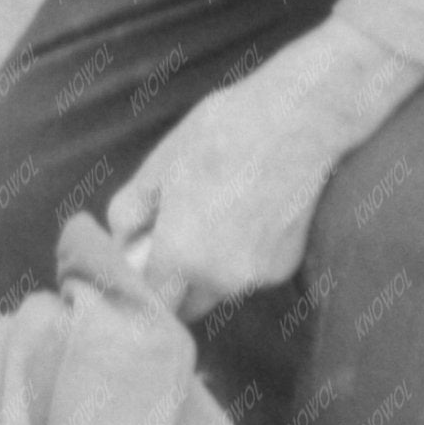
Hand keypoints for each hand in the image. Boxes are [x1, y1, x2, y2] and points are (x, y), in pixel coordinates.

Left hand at [105, 25, 423, 320]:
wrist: (300, 121)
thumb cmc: (223, 132)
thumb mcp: (161, 163)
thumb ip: (130, 210)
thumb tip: (123, 239)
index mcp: (181, 255)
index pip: (151, 298)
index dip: (144, 280)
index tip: (142, 260)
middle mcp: (219, 279)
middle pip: (186, 303)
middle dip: (176, 282)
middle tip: (175, 238)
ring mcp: (256, 276)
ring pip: (219, 289)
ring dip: (209, 270)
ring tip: (216, 216)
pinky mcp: (285, 267)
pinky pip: (249, 274)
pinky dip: (242, 258)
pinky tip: (248, 214)